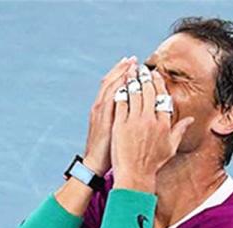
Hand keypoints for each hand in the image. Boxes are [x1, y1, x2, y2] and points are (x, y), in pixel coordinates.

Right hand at [82, 57, 135, 175]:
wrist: (95, 164)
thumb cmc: (108, 150)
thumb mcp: (116, 130)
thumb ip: (123, 118)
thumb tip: (137, 111)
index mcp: (103, 110)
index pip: (112, 86)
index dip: (121, 73)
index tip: (132, 64)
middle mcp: (99, 107)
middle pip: (110, 81)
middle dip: (122, 69)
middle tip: (133, 59)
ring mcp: (99, 111)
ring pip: (110, 86)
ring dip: (120, 73)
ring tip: (131, 64)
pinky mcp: (102, 117)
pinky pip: (110, 97)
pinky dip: (117, 86)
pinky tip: (126, 78)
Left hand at [110, 65, 193, 191]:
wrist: (135, 175)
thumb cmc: (153, 163)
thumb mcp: (171, 147)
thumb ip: (180, 130)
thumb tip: (191, 119)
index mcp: (164, 123)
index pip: (163, 96)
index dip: (158, 83)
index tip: (155, 74)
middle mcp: (151, 120)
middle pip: (149, 91)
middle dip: (145, 77)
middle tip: (141, 68)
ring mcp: (135, 121)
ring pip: (134, 94)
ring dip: (132, 80)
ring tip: (130, 71)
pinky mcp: (120, 124)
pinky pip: (121, 102)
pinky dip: (121, 91)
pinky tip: (120, 84)